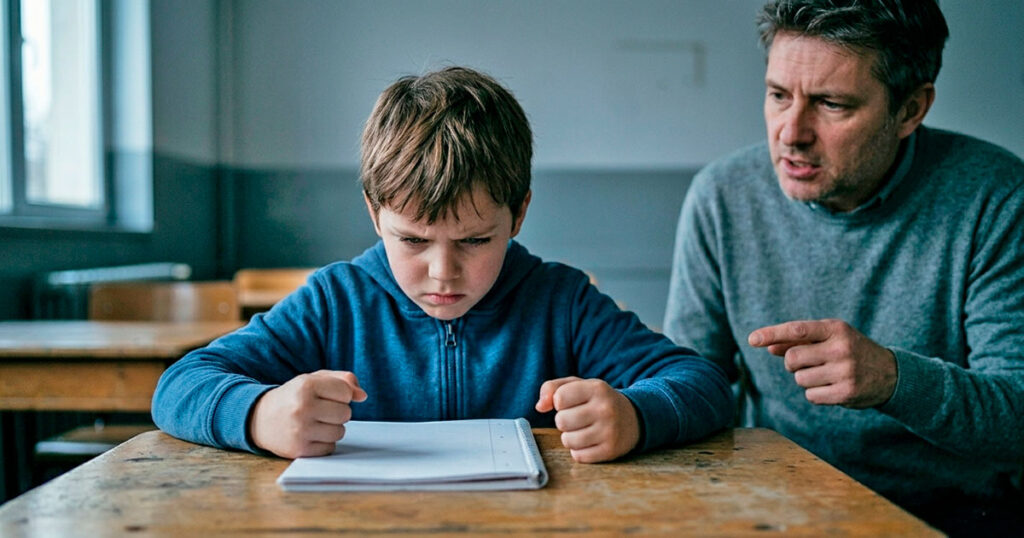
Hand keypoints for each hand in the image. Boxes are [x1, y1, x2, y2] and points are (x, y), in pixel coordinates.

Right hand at [249, 370, 366, 458]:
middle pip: (345, 413)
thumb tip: (363, 396)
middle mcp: (302, 407)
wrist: (259, 418)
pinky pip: (330, 448)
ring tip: (315, 422)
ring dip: (332, 428)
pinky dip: (324, 443)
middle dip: (338, 412)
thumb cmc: (294, 396)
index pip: (345, 392)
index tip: (327, 395)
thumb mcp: (314, 379)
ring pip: (340, 432)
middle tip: (321, 410)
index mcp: (306, 385)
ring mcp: (300, 430)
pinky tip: (310, 435)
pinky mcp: (299, 449)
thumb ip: (343, 380)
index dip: (341, 394)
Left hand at [535, 376, 639, 462]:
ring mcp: (609, 431)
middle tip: (577, 418)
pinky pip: (578, 456)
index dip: (559, 402)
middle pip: (561, 421)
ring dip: (569, 437)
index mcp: (597, 388)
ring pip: (567, 440)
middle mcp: (605, 409)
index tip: (571, 402)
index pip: (559, 398)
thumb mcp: (579, 385)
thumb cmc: (597, 401)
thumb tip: (540, 407)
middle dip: (564, 421)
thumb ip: (553, 388)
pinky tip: (589, 441)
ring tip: (582, 429)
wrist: (632, 418)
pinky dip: (579, 450)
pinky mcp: (610, 451)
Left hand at [748, 319, 896, 407]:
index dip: (771, 334)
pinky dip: (816, 393)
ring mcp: (845, 371)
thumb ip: (799, 341)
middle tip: (808, 363)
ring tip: (827, 374)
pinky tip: (832, 387)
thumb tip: (768, 346)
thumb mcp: (829, 339)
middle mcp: (841, 348)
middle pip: (792, 359)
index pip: (796, 330)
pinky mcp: (846, 393)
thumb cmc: (851, 351)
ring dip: (805, 379)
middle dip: (792, 364)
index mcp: (835, 329)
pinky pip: (811, 396)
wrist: (891, 374)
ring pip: (799, 379)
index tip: (752, 339)